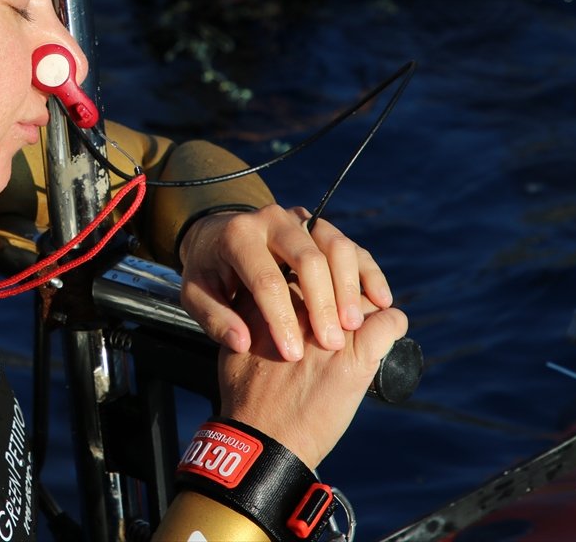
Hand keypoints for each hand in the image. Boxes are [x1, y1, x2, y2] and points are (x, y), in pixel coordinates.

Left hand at [179, 205, 393, 360]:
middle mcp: (272, 220)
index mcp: (238, 236)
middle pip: (308, 260)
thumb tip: (242, 341)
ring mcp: (299, 220)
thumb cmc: (207, 272)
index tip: (291, 354)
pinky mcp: (319, 228)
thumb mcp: (195, 295)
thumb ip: (215, 319)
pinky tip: (381, 300)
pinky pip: (350, 246)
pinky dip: (367, 272)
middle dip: (322, 304)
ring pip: (336, 246)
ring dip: (350, 288)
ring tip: (354, 325)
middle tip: (330, 342)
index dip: (280, 319)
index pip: (266, 280)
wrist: (217, 235)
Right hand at [219, 286, 407, 468]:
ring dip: (368, 306)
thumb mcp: (235, 342)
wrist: (264, 439)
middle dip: (343, 287)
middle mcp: (302, 308)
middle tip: (346, 309)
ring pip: (364, 296)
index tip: (319, 293)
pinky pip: (390, 320)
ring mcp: (331, 331)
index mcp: (269, 300)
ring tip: (368, 322)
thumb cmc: (246, 397)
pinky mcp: (357, 356)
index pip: (302, 264)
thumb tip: (265, 304)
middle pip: (335, 275)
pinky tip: (390, 331)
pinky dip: (394, 323)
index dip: (314, 277)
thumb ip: (249, 315)